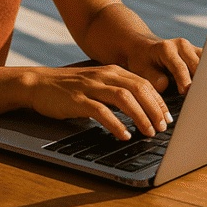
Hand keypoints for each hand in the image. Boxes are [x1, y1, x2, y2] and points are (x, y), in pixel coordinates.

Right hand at [27, 64, 171, 139]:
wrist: (39, 84)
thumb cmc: (70, 88)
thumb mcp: (97, 84)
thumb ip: (116, 91)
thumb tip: (141, 108)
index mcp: (111, 71)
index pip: (143, 83)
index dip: (158, 100)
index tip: (168, 116)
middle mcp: (104, 75)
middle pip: (138, 88)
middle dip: (155, 108)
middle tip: (163, 126)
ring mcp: (90, 87)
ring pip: (124, 98)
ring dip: (141, 116)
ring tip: (149, 131)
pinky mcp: (77, 100)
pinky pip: (101, 111)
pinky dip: (116, 124)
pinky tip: (124, 135)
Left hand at [123, 35, 201, 95]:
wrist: (144, 49)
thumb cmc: (142, 61)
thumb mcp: (141, 69)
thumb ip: (152, 76)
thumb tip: (164, 84)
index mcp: (167, 48)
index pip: (179, 67)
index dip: (184, 81)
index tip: (187, 93)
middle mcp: (182, 45)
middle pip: (197, 64)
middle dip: (200, 81)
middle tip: (202, 98)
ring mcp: (192, 48)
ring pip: (206, 63)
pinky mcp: (198, 53)